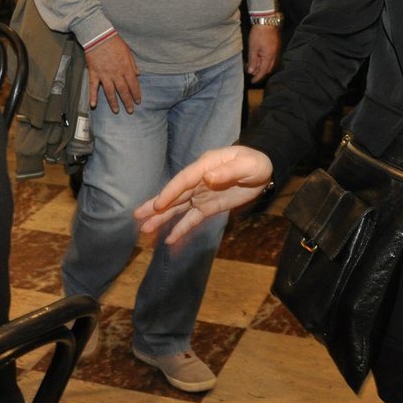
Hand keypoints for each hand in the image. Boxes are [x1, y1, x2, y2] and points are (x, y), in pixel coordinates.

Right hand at [84, 34, 139, 113]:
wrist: (99, 36)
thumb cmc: (114, 42)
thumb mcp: (128, 51)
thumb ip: (133, 64)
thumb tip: (138, 74)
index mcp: (126, 68)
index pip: (133, 84)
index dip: (136, 94)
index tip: (138, 101)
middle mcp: (116, 74)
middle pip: (123, 91)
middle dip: (127, 102)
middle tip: (130, 111)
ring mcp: (104, 75)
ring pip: (110, 92)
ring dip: (113, 103)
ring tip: (117, 111)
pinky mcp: (94, 73)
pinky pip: (93, 87)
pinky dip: (93, 96)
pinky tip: (93, 105)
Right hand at [134, 146, 273, 243]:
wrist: (264, 172)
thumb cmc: (255, 163)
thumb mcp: (246, 165)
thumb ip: (228, 171)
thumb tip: (207, 178)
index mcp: (205, 166)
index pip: (184, 180)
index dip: (171, 192)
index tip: (158, 204)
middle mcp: (198, 180)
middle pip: (174, 194)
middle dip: (156, 205)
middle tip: (138, 216)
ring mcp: (201, 194)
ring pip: (178, 208)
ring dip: (162, 218)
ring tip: (145, 229)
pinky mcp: (207, 207)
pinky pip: (191, 219)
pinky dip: (181, 228)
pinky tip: (169, 239)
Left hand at [247, 23, 279, 81]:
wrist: (267, 20)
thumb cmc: (259, 33)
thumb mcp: (253, 48)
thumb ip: (253, 61)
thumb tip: (252, 72)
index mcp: (269, 57)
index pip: (263, 71)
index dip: (258, 77)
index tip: (253, 81)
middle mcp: (275, 55)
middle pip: (268, 68)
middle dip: (260, 72)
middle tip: (251, 73)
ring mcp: (276, 50)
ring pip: (270, 63)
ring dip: (262, 66)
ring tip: (253, 65)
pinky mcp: (276, 46)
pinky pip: (271, 57)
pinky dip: (265, 60)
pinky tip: (259, 57)